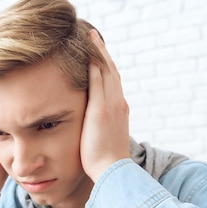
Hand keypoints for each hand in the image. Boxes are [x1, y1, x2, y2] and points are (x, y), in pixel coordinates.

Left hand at [80, 29, 129, 181]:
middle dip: (102, 52)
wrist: (113, 171)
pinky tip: (86, 50)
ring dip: (97, 51)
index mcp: (120, 110)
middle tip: (93, 36)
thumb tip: (93, 128)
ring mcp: (112, 104)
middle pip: (111, 70)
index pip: (112, 82)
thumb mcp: (104, 140)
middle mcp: (119, 102)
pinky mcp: (101, 108)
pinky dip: (93, 63)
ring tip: (89, 36)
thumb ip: (100, 128)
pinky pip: (97, 79)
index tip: (97, 53)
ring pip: (105, 70)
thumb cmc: (106, 163)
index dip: (105, 66)